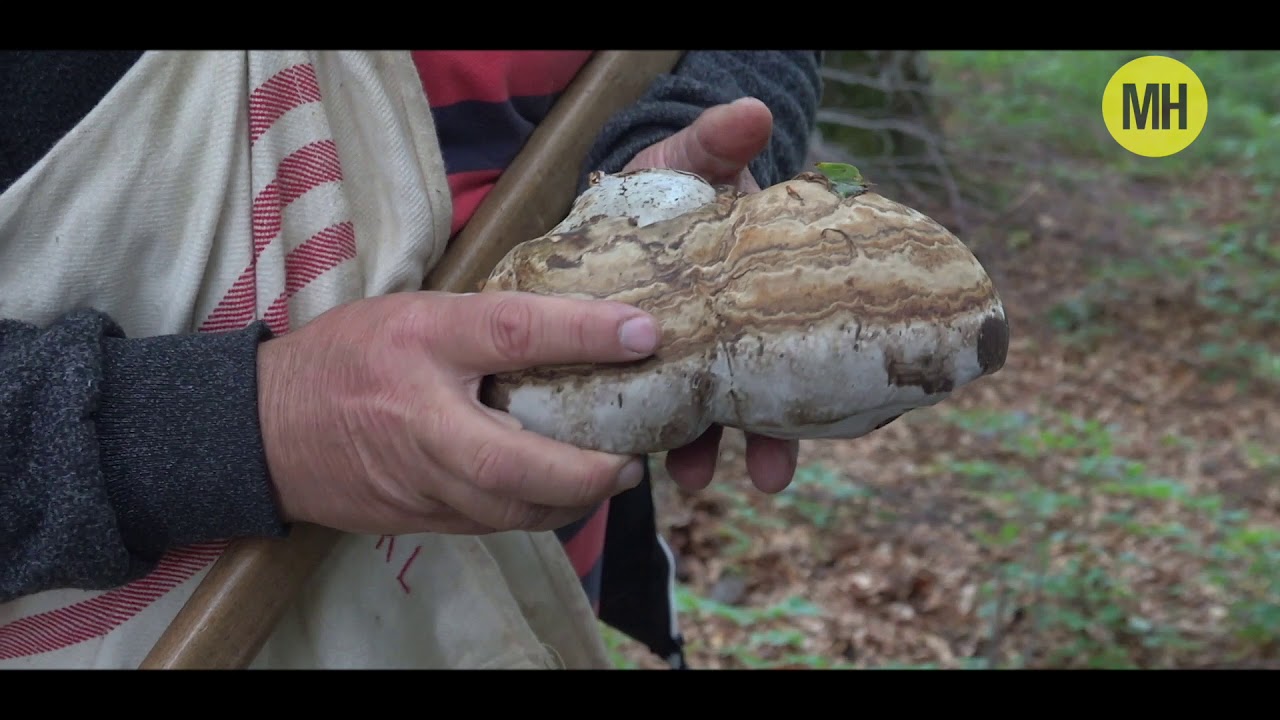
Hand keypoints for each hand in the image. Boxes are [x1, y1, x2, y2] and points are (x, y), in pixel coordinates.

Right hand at [257, 291, 660, 535]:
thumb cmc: (347, 357)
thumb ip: (485, 321)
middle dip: (586, 471)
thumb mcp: (415, 312)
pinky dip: (534, 511)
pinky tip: (561, 493)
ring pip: (508, 509)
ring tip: (610, 476)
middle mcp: (421, 416)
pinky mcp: (417, 518)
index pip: (512, 331)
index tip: (644, 333)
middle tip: (632, 459)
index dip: (584, 332)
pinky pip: (490, 523)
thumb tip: (575, 323)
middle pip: (514, 462)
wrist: (263, 431)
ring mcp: (416, 478)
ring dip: (571, 500)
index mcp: (422, 341)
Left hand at [621, 96, 799, 494]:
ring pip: (712, 409)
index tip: (832, 410)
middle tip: (771, 475)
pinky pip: (657, 405)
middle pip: (766, 389)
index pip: (799, 333)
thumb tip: (754, 114)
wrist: (615, 202)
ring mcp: (694, 350)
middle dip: (771, 438)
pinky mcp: (648, 361)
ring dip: (707, 448)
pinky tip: (643, 458)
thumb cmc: (669, 184)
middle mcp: (736, 329)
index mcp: (759, 289)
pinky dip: (655, 433)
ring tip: (694, 477)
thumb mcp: (692, 160)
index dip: (818, 374)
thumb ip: (717, 144)